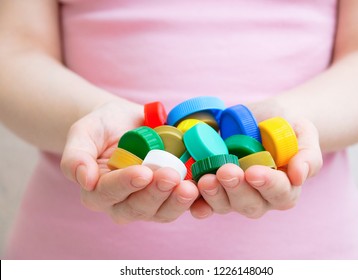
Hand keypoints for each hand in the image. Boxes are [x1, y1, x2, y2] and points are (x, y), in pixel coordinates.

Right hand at [60, 99, 198, 222]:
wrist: (128, 123)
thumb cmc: (103, 127)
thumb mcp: (84, 132)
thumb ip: (76, 155)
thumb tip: (83, 181)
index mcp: (97, 190)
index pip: (107, 193)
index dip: (125, 185)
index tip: (142, 172)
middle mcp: (122, 202)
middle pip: (137, 208)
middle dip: (155, 194)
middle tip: (171, 176)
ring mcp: (149, 202)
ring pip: (161, 212)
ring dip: (176, 202)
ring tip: (190, 187)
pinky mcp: (170, 196)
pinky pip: (182, 205)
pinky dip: (195, 204)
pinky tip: (205, 194)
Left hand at [190, 118, 322, 218]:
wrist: (262, 119)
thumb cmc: (285, 126)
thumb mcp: (303, 133)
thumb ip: (308, 154)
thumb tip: (299, 175)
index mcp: (285, 188)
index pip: (280, 194)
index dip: (269, 185)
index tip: (255, 172)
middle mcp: (260, 198)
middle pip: (250, 204)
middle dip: (237, 190)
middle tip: (226, 171)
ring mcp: (234, 196)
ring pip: (225, 205)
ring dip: (214, 195)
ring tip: (205, 178)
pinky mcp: (214, 190)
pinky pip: (204, 202)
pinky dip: (195, 200)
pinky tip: (188, 192)